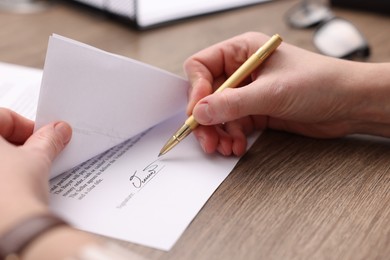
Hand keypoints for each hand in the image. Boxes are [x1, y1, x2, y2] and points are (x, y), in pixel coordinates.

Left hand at [0, 108, 71, 234]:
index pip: (3, 116)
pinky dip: (3, 177)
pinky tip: (13, 188)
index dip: (28, 126)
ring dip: (9, 161)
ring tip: (27, 173)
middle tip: (38, 154)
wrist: (11, 231)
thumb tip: (57, 131)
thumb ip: (48, 140)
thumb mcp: (37, 158)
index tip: (44, 137)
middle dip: (19, 144)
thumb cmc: (12, 194)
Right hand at [184, 32, 387, 155]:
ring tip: (224, 147)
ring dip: (218, 132)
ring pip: (218, 113)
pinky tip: (237, 147)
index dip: (196, 89)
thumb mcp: (271, 92)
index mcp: (242, 51)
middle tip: (207, 139)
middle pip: (207, 94)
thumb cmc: (320, 83)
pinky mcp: (256, 111)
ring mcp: (249, 92)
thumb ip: (233, 103)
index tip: (198, 112)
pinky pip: (233, 125)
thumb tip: (200, 112)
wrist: (350, 104)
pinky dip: (232, 137)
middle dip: (205, 119)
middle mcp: (242, 71)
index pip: (202, 66)